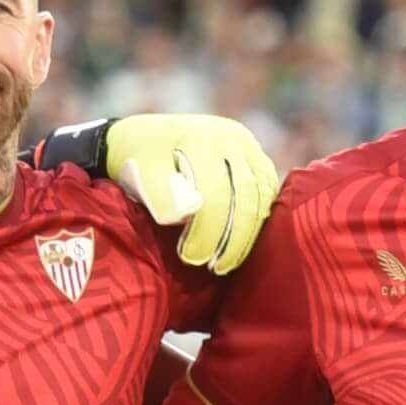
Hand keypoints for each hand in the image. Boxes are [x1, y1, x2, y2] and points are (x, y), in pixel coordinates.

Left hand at [108, 112, 278, 274]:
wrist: (144, 137)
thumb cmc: (137, 159)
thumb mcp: (140, 172)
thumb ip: (161, 192)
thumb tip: (187, 214)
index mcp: (203, 138)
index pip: (216, 191)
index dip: (209, 229)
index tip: (193, 257)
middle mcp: (232, 137)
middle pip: (246, 193)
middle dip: (233, 237)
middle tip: (215, 267)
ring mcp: (248, 146)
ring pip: (263, 193)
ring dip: (250, 232)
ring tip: (228, 261)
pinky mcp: (256, 157)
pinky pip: (268, 191)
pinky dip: (258, 219)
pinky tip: (241, 243)